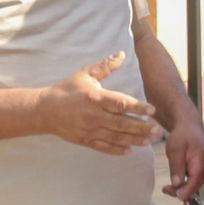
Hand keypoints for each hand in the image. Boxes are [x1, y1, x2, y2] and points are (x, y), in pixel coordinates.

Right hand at [42, 52, 161, 155]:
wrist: (44, 110)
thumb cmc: (67, 90)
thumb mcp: (85, 74)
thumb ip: (105, 66)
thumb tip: (121, 54)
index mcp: (95, 98)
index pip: (120, 104)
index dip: (137, 107)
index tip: (152, 110)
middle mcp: (93, 116)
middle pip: (122, 123)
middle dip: (142, 128)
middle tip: (159, 130)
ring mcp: (89, 130)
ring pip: (116, 137)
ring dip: (134, 140)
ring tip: (150, 141)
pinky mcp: (85, 140)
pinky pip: (103, 147)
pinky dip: (117, 150)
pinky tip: (130, 151)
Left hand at [160, 114, 203, 202]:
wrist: (189, 126)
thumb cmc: (182, 135)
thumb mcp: (175, 150)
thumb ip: (177, 167)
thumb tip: (177, 184)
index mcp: (202, 161)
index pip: (196, 182)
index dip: (186, 192)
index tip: (176, 196)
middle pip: (196, 185)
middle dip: (182, 191)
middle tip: (165, 189)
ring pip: (196, 184)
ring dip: (183, 188)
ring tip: (168, 187)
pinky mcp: (202, 168)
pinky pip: (195, 179)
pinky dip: (185, 183)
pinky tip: (176, 180)